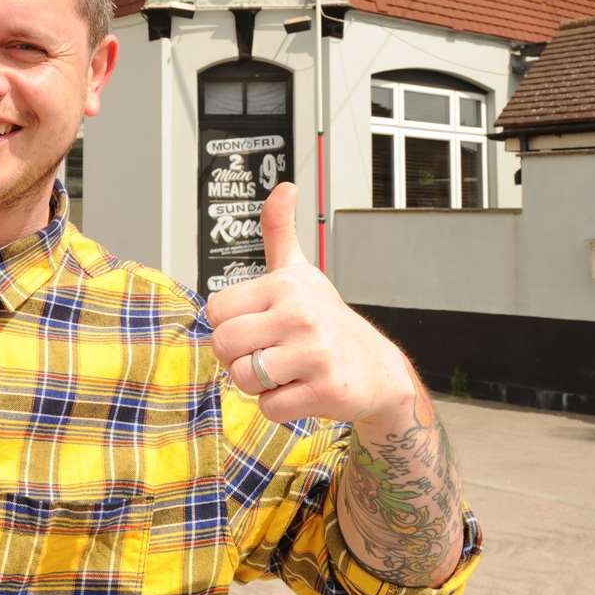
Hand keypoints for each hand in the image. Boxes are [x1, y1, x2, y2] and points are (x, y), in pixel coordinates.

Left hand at [207, 183, 413, 425]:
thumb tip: (285, 187)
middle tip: (266, 355)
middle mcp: (300, 314)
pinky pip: (269, 407)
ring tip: (285, 372)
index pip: (216, 311)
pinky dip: (279, 406)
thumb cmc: (326, 320)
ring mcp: (314, 352)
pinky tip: (301, 390)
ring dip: (258, 385)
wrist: (378, 370)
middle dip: (238, 358)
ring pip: (242, 378)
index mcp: (285, 285)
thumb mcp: (301, 272)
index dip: (230, 326)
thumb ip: (280, 230)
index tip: (256, 328)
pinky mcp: (326, 389)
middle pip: (224, 346)